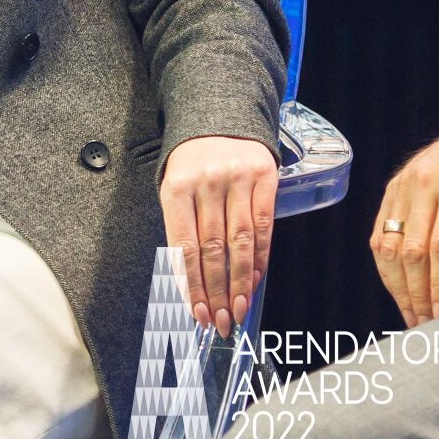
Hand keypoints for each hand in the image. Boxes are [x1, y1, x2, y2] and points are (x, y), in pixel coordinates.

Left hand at [160, 135, 278, 337]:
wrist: (219, 117)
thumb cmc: (191, 160)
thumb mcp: (173, 185)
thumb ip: (182, 225)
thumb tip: (190, 279)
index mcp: (175, 186)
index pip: (183, 245)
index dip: (190, 283)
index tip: (197, 312)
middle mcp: (206, 183)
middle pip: (212, 249)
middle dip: (216, 291)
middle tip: (220, 322)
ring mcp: (237, 179)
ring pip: (240, 242)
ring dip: (240, 283)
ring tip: (238, 310)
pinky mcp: (265, 177)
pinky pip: (263, 226)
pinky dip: (259, 258)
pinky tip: (254, 281)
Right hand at [371, 116, 438, 326]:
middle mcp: (426, 185)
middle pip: (412, 252)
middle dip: (419, 295)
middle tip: (427, 324)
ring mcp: (403, 186)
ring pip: (388, 246)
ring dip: (398, 287)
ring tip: (411, 314)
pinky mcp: (391, 190)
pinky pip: (379, 235)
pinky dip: (386, 267)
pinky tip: (398, 288)